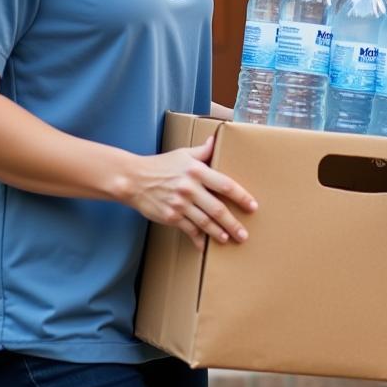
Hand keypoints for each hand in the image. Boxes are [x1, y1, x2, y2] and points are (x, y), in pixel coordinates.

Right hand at [125, 137, 257, 250]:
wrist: (134, 179)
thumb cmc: (161, 165)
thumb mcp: (183, 154)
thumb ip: (202, 151)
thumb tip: (215, 140)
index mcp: (197, 170)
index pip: (225, 184)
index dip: (241, 196)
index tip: (252, 206)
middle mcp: (190, 188)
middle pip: (217, 209)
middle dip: (233, 223)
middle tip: (244, 234)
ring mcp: (180, 204)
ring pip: (205, 222)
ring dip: (218, 233)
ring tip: (229, 239)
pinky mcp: (171, 217)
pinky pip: (189, 230)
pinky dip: (198, 239)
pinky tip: (205, 245)